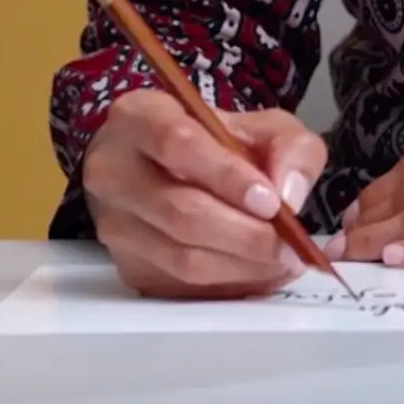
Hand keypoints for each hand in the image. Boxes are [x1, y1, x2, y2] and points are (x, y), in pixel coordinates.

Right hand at [83, 90, 326, 298]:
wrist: (168, 166)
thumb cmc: (214, 141)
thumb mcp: (260, 124)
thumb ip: (289, 146)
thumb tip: (289, 194)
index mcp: (140, 117)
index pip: (179, 145)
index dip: (227, 176)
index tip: (271, 201)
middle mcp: (114, 170)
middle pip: (180, 210)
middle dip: (244, 233)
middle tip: (288, 244)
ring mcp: (115, 224)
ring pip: (180, 257)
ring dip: (240, 266)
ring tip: (281, 260)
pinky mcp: (127, 266)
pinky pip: (181, 286)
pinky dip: (227, 285)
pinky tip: (257, 273)